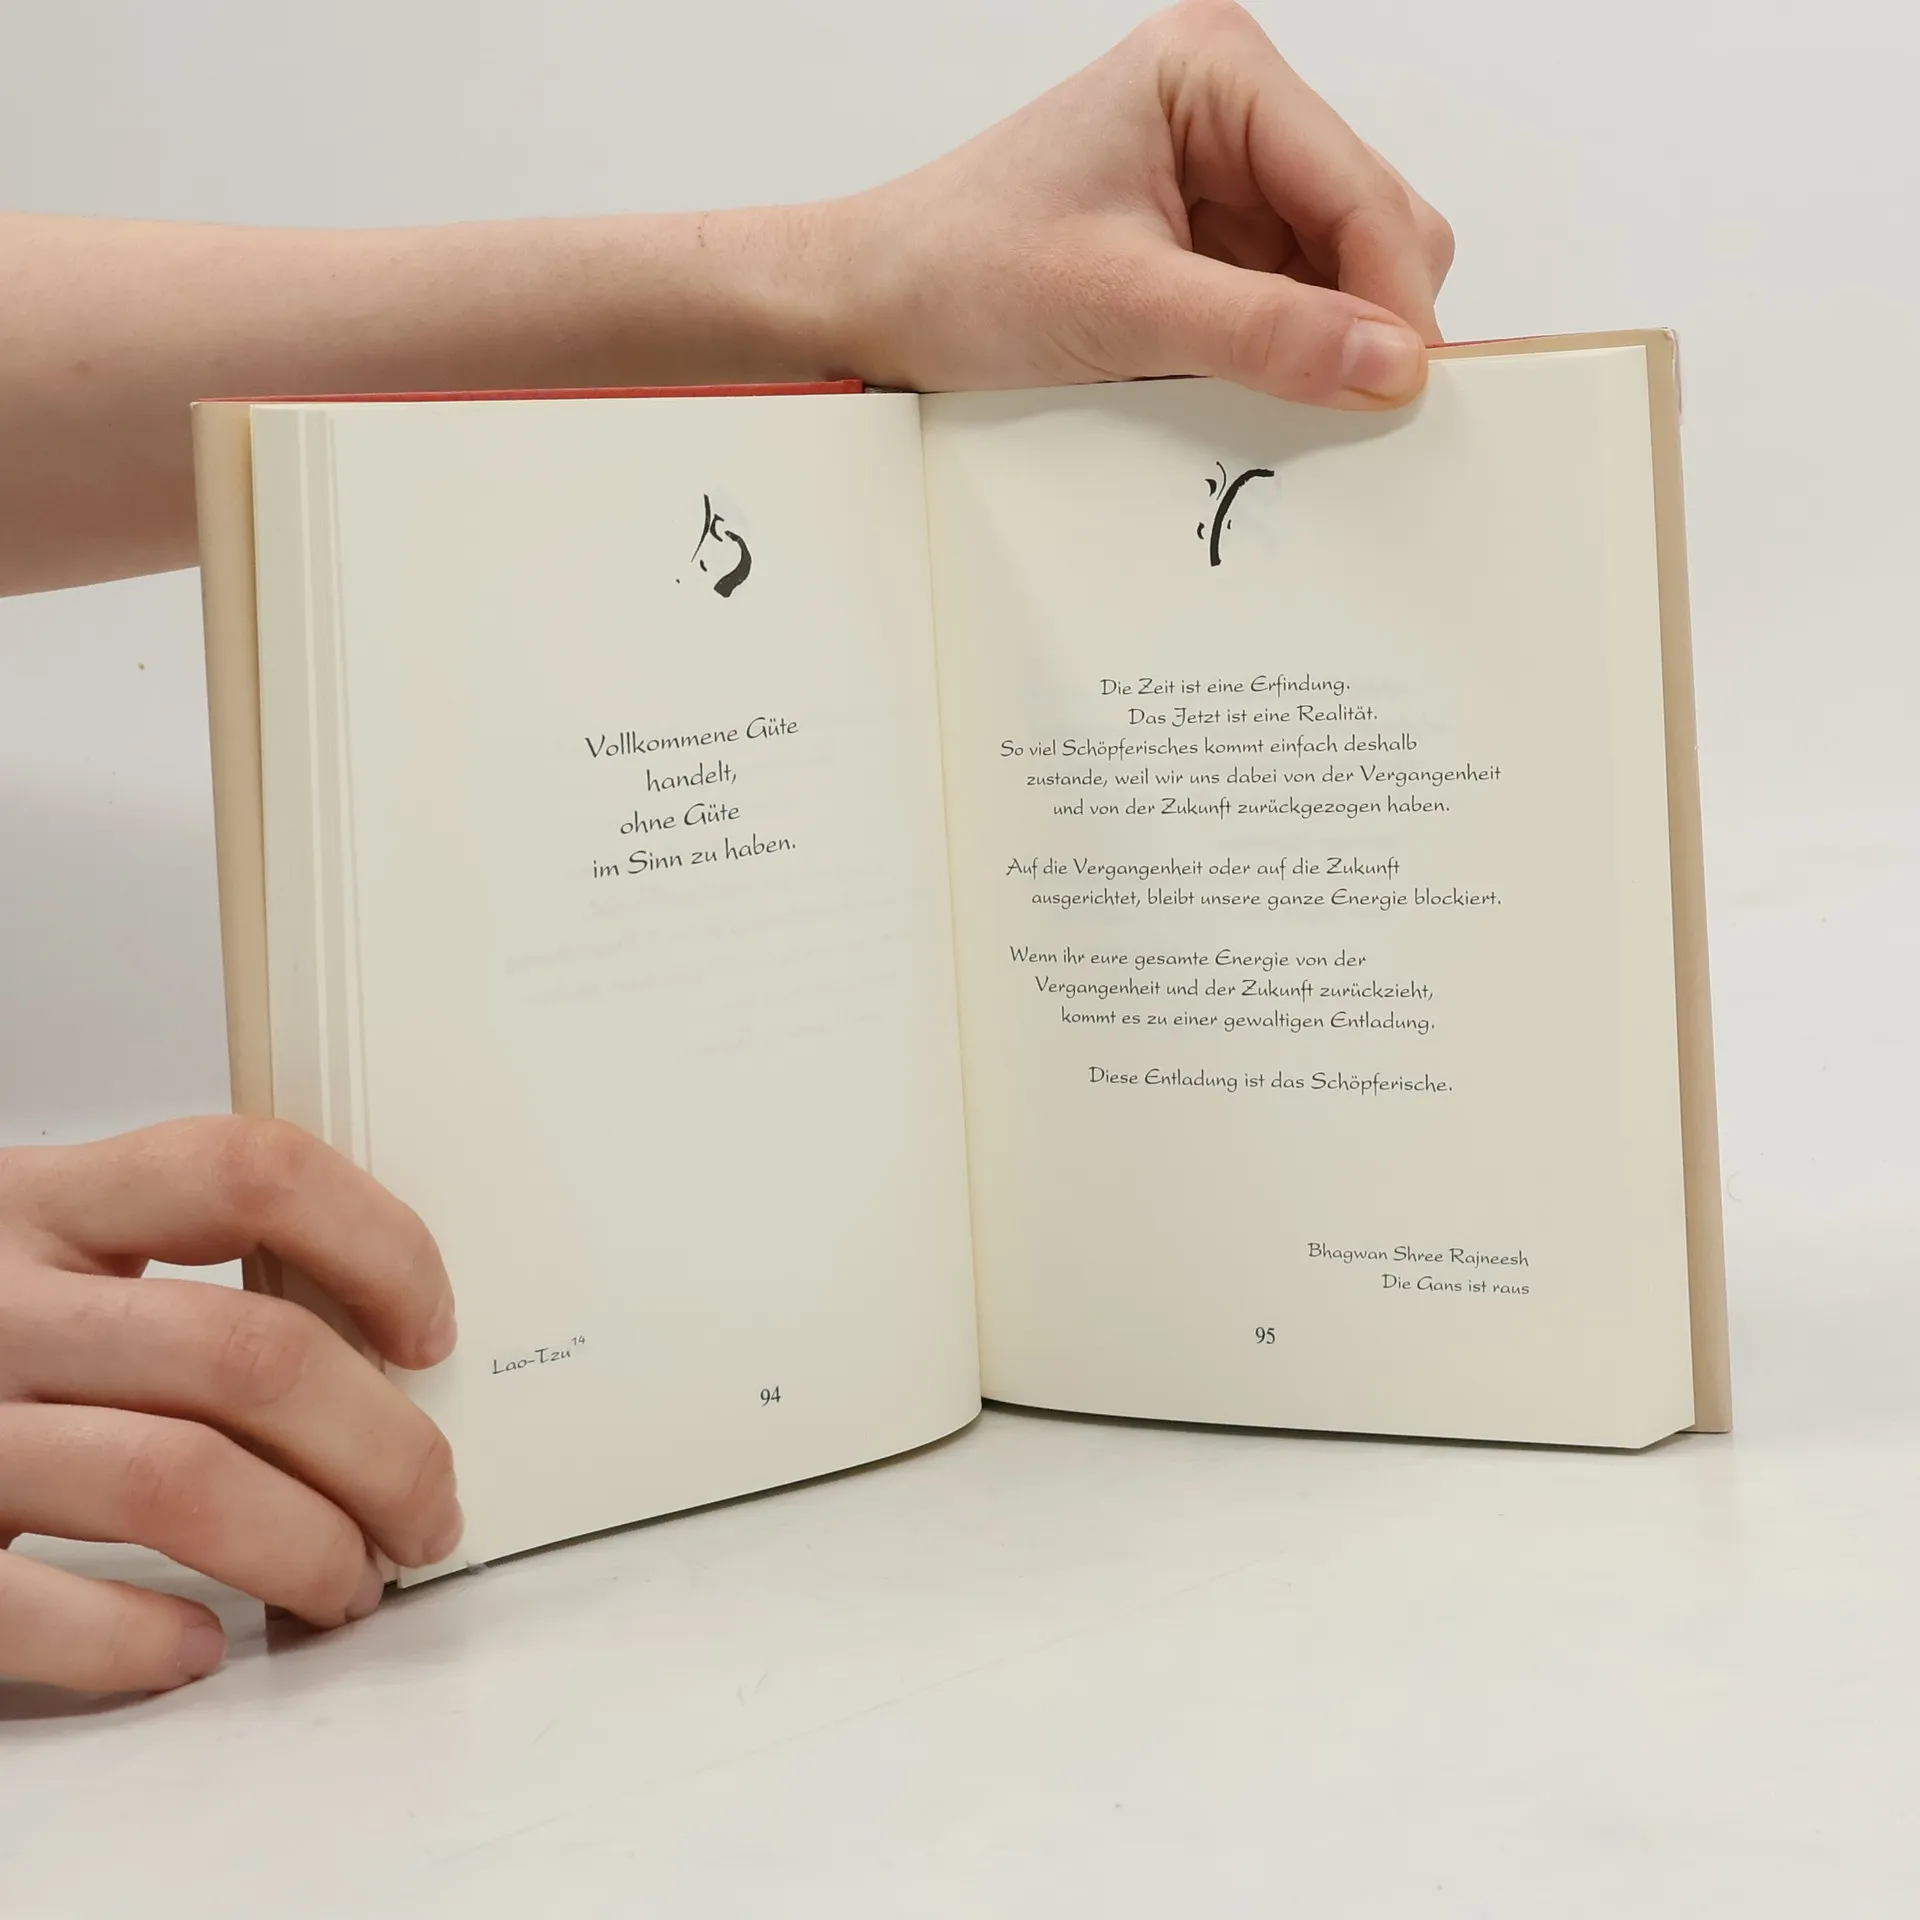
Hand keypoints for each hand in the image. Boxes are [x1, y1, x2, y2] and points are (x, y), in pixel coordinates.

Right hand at [0, 1118, 460, 1693]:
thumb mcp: (45, 1251)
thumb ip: (175, 1260)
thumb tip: (383, 1339)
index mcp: (43, 1203)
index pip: (247, 1171)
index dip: (376, 1244)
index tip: (433, 1329)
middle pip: (248, 1357)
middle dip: (383, 1449)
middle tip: (428, 1511)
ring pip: (178, 1481)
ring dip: (305, 1548)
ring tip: (350, 1582)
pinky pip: (35, 1608)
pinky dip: (141, 1639)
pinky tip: (199, 1644)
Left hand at [835, 0, 1452, 406]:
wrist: (876, 303)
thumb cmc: (959, 270)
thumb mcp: (1118, 307)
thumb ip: (1261, 334)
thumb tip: (1386, 363)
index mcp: (1216, 73)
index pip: (1360, 187)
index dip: (1394, 296)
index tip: (1404, 389)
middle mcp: (1234, 111)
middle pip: (1373, 224)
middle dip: (1364, 318)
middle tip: (1344, 411)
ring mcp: (1226, 178)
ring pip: (1342, 272)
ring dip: (1322, 344)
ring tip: (1262, 398)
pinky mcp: (1209, 242)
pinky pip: (1291, 305)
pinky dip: (1285, 355)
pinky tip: (1242, 389)